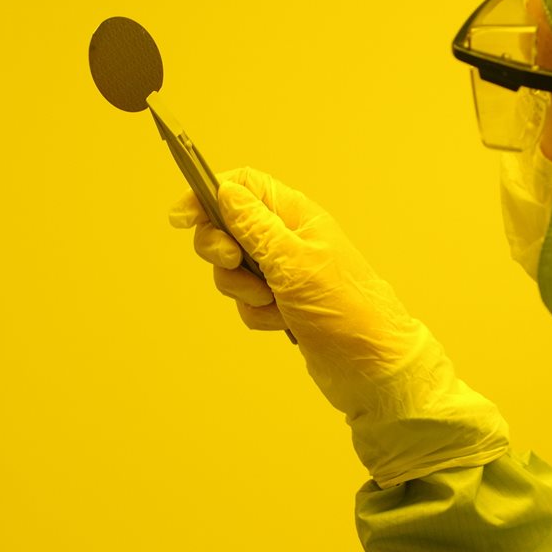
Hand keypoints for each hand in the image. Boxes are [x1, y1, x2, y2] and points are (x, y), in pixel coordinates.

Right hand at [169, 167, 508, 485]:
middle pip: (227, 228)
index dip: (206, 194)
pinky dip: (258, 314)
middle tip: (237, 264)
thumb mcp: (293, 262)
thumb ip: (254, 226)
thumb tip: (224, 191)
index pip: (242, 185)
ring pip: (233, 270)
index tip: (180, 218)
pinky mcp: (282, 302)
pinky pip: (247, 302)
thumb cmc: (345, 309)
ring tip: (276, 302)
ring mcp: (285, 271)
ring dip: (244, 291)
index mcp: (295, 214)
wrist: (371, 365)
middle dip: (222, 251)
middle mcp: (288, 237)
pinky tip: (284, 322)